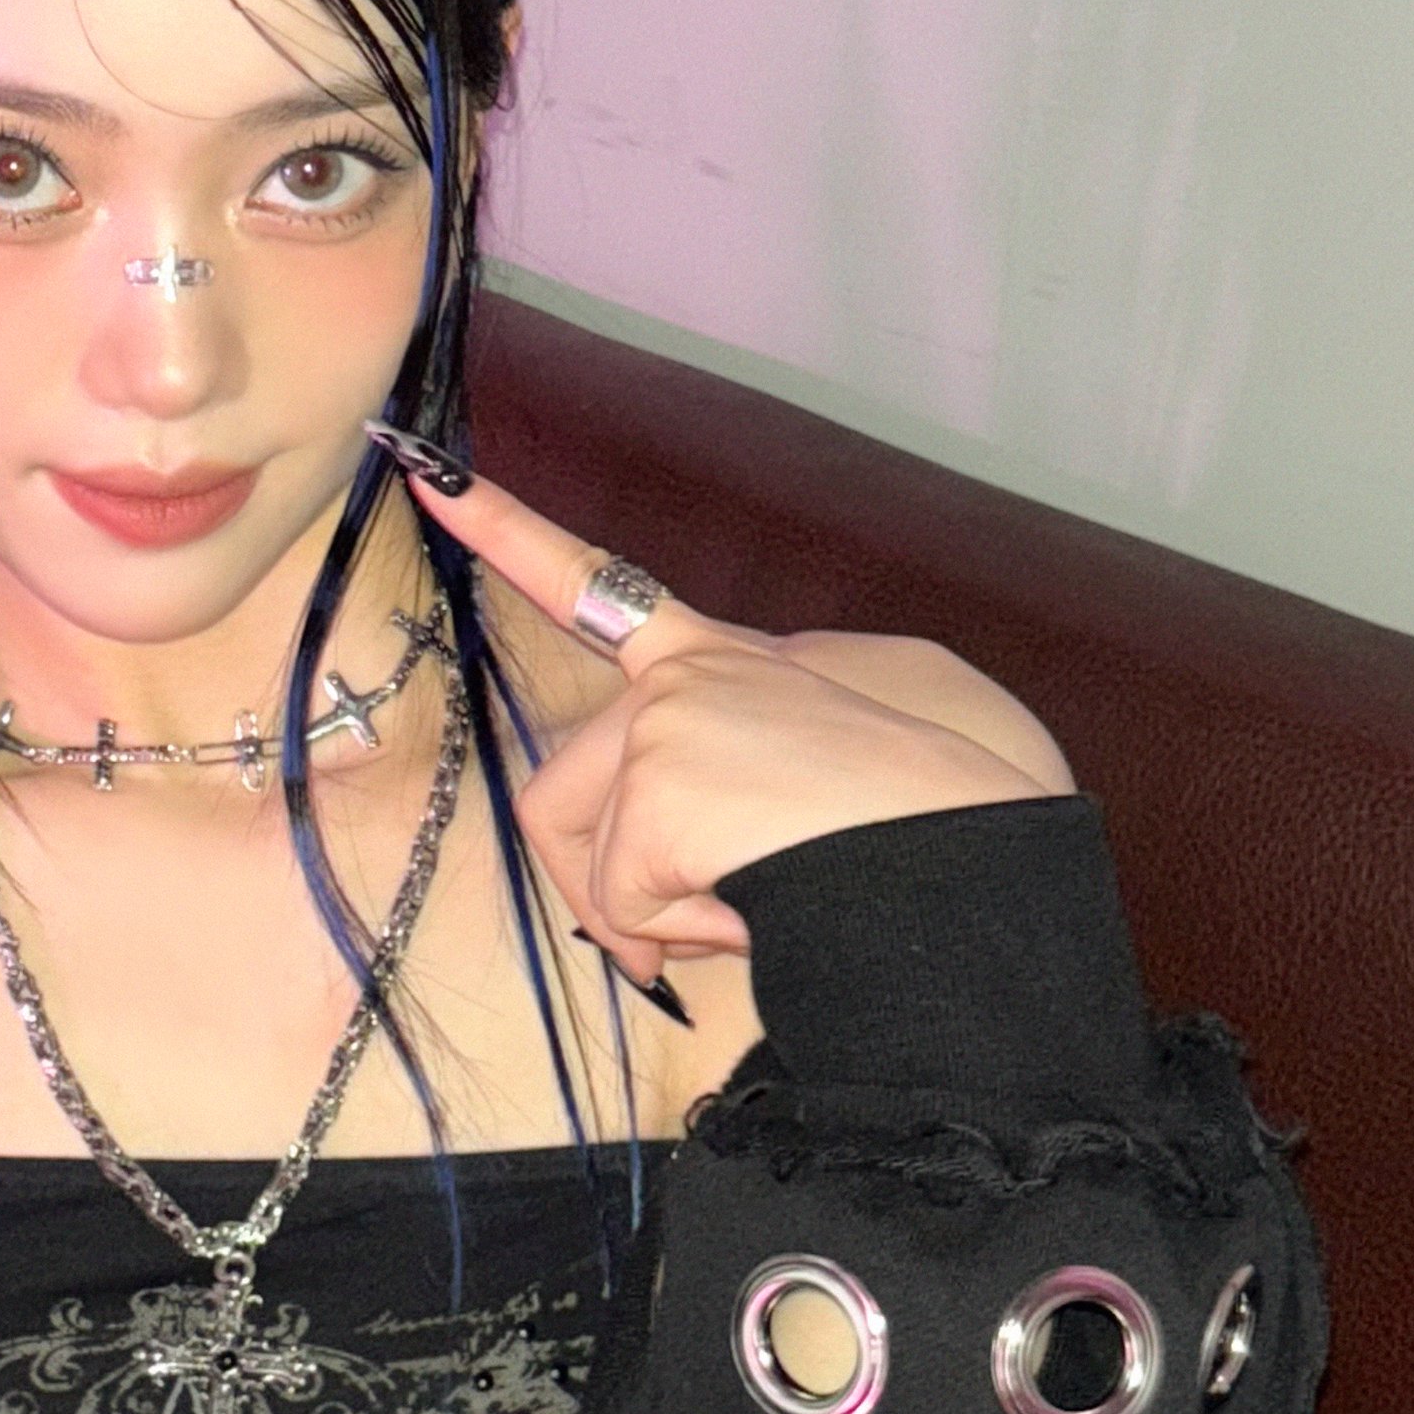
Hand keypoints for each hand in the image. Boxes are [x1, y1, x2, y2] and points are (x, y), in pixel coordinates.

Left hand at [397, 460, 1057, 986]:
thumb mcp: (847, 757)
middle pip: (559, 796)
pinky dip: (686, 938)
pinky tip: (765, 913)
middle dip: (604, 891)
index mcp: (726, 658)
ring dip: (653, 918)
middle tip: (682, 936)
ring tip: (754, 912)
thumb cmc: (946, 819)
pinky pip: (629, 904)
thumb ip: (748, 772)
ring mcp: (670, 720)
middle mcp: (688, 671)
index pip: (595, 585)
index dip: (503, 529)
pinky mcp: (664, 783)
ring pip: (589, 860)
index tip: (429, 475)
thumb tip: (683, 866)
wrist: (984, 851)